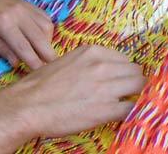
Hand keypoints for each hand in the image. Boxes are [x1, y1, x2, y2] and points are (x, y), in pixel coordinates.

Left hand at [0, 0, 55, 68]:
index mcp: (3, 23)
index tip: (40, 74)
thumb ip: (1, 49)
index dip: (34, 62)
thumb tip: (18, 63)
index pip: (24, 47)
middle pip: (40, 37)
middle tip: (50, 68)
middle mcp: (18, 13)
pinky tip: (40, 39)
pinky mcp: (29, 3)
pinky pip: (45, 18)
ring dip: (48, 42)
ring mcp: (25, 6)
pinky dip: (46, 31)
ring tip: (42, 53)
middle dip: (48, 55)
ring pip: (47, 26)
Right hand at [3, 45, 145, 139]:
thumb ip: (88, 64)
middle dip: (133, 82)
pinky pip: (132, 108)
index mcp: (92, 52)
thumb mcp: (67, 62)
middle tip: (125, 94)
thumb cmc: (41, 86)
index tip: (121, 81)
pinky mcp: (106, 109)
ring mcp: (105, 87)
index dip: (124, 72)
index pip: (125, 59)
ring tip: (125, 104)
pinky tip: (122, 115)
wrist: (28, 106)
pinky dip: (131, 112)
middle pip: (136, 71)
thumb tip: (103, 73)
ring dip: (135, 95)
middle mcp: (102, 66)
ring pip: (139, 86)